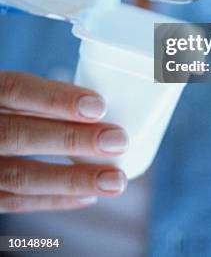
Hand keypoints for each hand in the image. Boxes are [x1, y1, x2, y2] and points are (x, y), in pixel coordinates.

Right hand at [0, 71, 128, 212]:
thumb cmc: (1, 112)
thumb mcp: (6, 94)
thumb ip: (35, 97)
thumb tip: (95, 105)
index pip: (16, 89)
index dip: (56, 98)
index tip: (98, 106)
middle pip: (20, 135)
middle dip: (72, 139)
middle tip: (118, 140)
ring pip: (19, 176)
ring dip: (72, 179)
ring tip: (114, 180)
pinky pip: (15, 203)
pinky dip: (54, 200)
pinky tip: (89, 197)